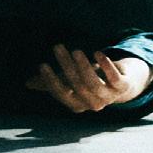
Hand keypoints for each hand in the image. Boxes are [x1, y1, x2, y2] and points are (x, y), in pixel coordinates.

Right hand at [26, 45, 152, 113]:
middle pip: (77, 86)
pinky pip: (114, 78)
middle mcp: (92, 104)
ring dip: (84, 66)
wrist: (125, 83)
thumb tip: (27, 82)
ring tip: (76, 50)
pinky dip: (106, 66)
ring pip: (93, 84)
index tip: (42, 64)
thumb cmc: (92, 81)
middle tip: (57, 47)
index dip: (51, 81)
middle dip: (66, 66)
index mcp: (78, 105)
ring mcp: (109, 96)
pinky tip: (97, 53)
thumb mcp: (72, 82)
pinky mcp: (122, 86)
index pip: (62, 94)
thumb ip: (51, 83)